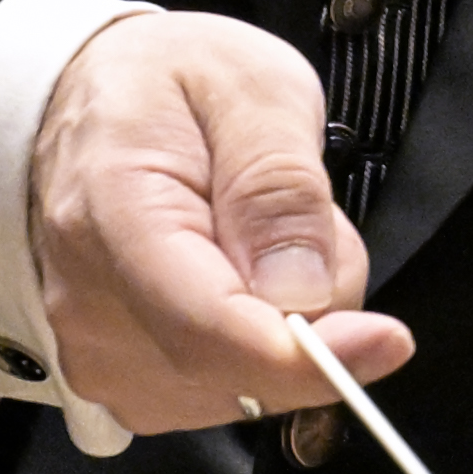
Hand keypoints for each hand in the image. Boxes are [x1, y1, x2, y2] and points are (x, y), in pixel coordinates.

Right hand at [17, 9, 412, 442]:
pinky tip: (233, 275)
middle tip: (303, 215)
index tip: (388, 341)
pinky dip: (250, 345)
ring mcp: (92, 351)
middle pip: (236, 369)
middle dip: (309, 309)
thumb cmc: (169, 82)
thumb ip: (278, 185)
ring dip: (281, 324)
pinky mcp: (115, 377)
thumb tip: (300, 294)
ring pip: (239, 389)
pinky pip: (217, 392)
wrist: (93, 96)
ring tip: (256, 232)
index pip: (209, 331)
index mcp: (113, 219)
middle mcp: (84, 306)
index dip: (306, 356)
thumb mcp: (250, 88)